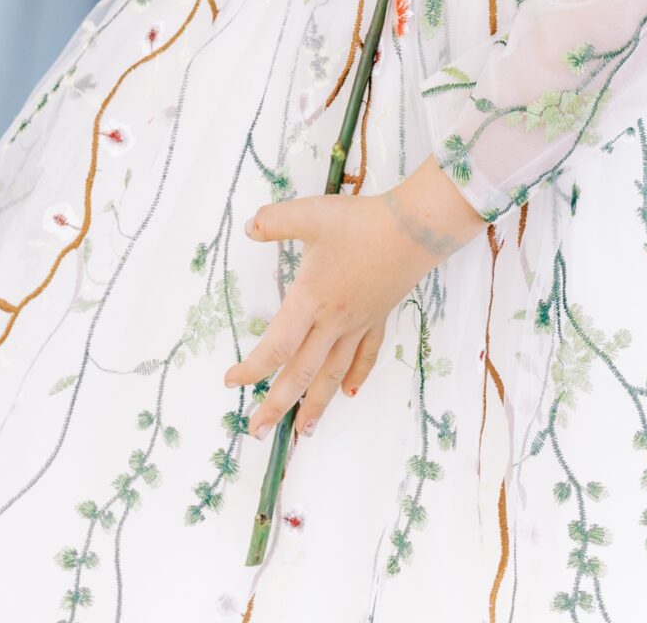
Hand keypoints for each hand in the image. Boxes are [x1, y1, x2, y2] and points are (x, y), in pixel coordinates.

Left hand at [227, 159, 483, 437]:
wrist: (414, 228)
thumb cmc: (361, 221)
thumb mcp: (311, 214)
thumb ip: (275, 221)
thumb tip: (247, 227)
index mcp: (311, 300)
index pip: (276, 346)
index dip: (252, 369)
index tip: (232, 381)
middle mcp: (332, 322)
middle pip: (301, 372)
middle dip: (277, 405)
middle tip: (257, 432)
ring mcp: (358, 324)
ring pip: (334, 373)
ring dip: (316, 404)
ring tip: (303, 431)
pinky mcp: (378, 318)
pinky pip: (366, 355)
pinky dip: (357, 376)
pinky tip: (350, 394)